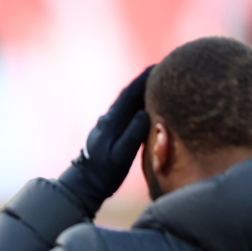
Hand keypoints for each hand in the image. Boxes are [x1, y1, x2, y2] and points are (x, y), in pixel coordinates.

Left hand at [59, 67, 152, 216]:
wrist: (84, 185)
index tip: (162, 65)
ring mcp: (108, 126)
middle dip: (147, 81)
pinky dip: (139, 105)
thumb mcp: (121, 156)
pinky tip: (147, 106)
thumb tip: (144, 113)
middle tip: (167, 70)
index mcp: (112, 122)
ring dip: (143, 92)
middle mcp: (109, 120)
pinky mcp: (109, 134)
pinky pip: (127, 113)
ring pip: (128, 103)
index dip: (146, 78)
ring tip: (162, 84)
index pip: (130, 93)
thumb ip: (133, 134)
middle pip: (130, 94)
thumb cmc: (103, 173)